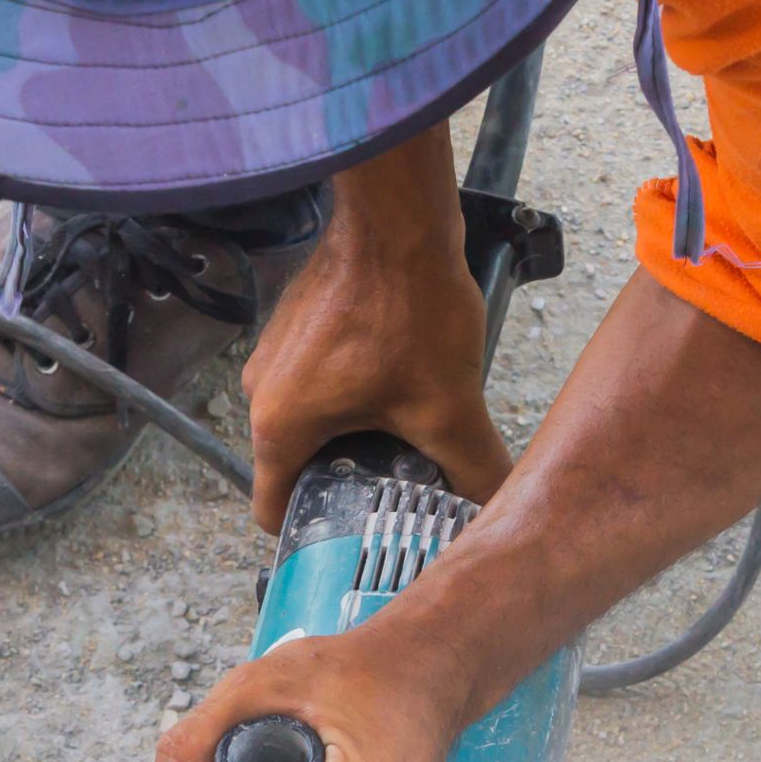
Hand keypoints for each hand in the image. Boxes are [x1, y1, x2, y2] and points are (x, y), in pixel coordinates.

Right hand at [240, 126, 511, 530]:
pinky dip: (353, 392)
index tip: (353, 541)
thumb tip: (497, 506)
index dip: (316, 535)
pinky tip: (398, 383)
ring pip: (313, 421)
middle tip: (400, 488)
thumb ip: (472, 468)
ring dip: (355, 433)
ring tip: (406, 431)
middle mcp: (263, 393)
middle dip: (349, 481)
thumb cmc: (404, 305)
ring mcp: (275, 356)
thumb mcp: (448, 406)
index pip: (276, 512)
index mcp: (279, 428)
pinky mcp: (296, 327)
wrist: (396, 219)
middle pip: (300, 467)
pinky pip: (319, 381)